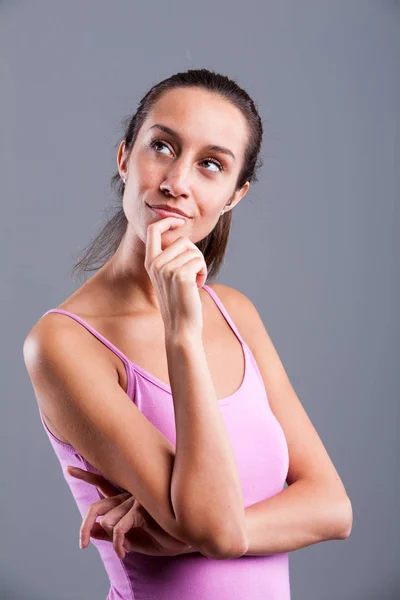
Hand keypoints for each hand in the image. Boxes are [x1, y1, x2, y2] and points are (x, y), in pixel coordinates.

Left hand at [66, 466, 196, 558]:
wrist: (188, 538)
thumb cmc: (163, 536)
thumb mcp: (133, 540)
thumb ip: (111, 534)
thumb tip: (90, 533)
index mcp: (128, 496)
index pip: (103, 482)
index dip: (86, 475)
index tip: (68, 467)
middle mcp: (130, 495)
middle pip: (97, 506)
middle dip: (85, 525)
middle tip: (81, 544)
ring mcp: (136, 500)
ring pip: (108, 521)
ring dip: (114, 541)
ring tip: (124, 550)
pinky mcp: (142, 509)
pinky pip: (120, 528)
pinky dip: (119, 544)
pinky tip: (125, 552)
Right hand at [145, 215, 207, 333]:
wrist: (181, 327)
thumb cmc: (179, 302)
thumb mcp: (169, 277)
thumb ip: (171, 258)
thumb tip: (183, 240)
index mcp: (150, 262)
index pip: (153, 231)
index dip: (167, 221)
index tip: (179, 222)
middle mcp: (155, 264)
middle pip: (183, 241)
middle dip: (195, 254)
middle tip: (194, 273)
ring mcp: (167, 269)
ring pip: (194, 251)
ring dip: (200, 265)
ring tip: (194, 282)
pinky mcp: (181, 275)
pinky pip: (199, 261)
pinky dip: (203, 272)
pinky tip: (197, 287)